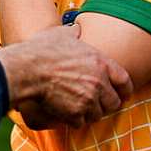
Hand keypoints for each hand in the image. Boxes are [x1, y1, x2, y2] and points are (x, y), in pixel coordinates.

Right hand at [0, 24, 132, 128]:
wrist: (26, 70)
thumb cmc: (41, 50)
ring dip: (88, 113)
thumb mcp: (61, 34)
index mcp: (100, 62)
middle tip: (94, 103)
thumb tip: (76, 28)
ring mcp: (88, 99)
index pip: (124, 81)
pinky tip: (64, 111)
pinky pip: (80, 122)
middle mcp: (99, 82)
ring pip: (97, 115)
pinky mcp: (75, 113)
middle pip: (114, 103)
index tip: (121, 94)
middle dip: (105, 104)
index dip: (124, 90)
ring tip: (75, 106)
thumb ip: (74, 32)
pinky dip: (73, 119)